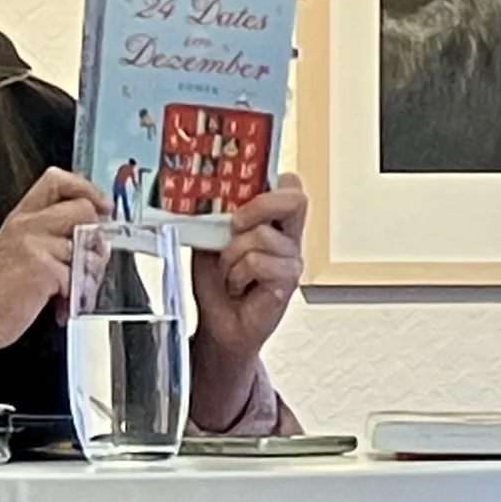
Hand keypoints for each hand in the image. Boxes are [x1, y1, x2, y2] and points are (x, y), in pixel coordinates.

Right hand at [0, 168, 108, 367]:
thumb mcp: (17, 252)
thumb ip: (50, 237)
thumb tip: (92, 238)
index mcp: (20, 217)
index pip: (57, 180)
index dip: (86, 190)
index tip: (101, 208)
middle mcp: (26, 224)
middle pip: (83, 209)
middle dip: (95, 239)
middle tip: (88, 263)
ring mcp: (34, 244)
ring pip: (86, 247)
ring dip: (86, 275)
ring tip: (68, 293)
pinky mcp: (43, 268)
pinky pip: (78, 276)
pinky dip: (74, 297)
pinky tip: (59, 306)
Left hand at [189, 173, 306, 422]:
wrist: (219, 324)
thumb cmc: (217, 282)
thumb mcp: (209, 239)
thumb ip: (215, 215)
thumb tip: (206, 193)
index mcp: (272, 219)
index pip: (288, 183)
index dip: (268, 178)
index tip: (239, 185)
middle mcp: (287, 235)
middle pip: (294, 198)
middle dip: (257, 207)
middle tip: (233, 225)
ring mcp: (291, 258)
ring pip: (261, 236)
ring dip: (231, 256)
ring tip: (229, 272)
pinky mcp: (288, 281)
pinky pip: (259, 263)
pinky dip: (237, 275)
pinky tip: (238, 286)